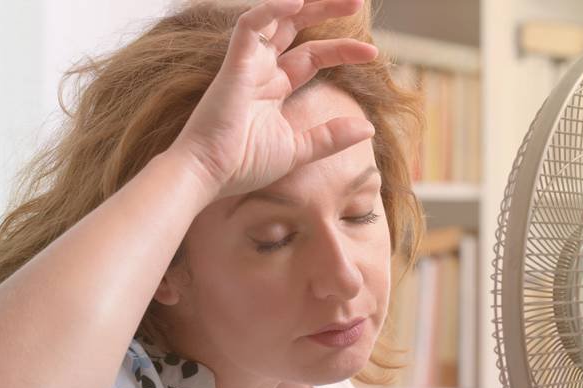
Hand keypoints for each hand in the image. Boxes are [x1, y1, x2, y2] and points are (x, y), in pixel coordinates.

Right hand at [167, 0, 378, 199]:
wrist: (210, 176)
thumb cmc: (245, 165)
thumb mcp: (298, 150)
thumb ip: (330, 137)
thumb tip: (369, 127)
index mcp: (275, 88)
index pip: (313, 56)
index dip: (342, 50)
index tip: (372, 53)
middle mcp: (261, 70)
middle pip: (295, 27)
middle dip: (325, 11)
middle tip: (358, 2)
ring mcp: (247, 65)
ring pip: (275, 17)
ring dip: (305, 5)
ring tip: (342, 0)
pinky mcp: (233, 66)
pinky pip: (249, 26)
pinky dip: (270, 10)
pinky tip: (297, 3)